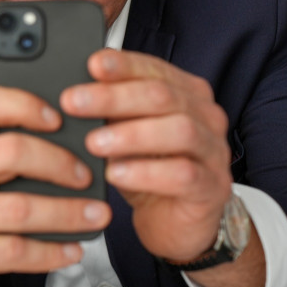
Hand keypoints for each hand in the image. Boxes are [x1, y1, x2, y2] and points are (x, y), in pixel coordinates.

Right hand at [0, 85, 110, 286]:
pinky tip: (69, 250)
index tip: (57, 116)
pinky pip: (14, 252)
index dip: (23, 104)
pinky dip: (50, 253)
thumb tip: (52, 143)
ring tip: (95, 214)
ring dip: (67, 213)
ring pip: (20, 208)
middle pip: (11, 152)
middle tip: (85, 174)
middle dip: (60, 162)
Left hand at [61, 49, 232, 261]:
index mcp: (185, 94)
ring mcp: (213, 152)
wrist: (175, 222)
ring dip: (131, 134)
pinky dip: (146, 172)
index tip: (91, 64)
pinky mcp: (212, 187)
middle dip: (113, 97)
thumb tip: (73, 92)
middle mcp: (204, 117)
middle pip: (162, 96)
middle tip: (73, 103)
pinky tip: (116, 173)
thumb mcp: (124, 133)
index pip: (154, 70)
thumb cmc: (148, 170)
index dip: (123, 65)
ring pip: (179, 131)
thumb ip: (109, 111)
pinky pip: (183, 175)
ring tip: (94, 143)